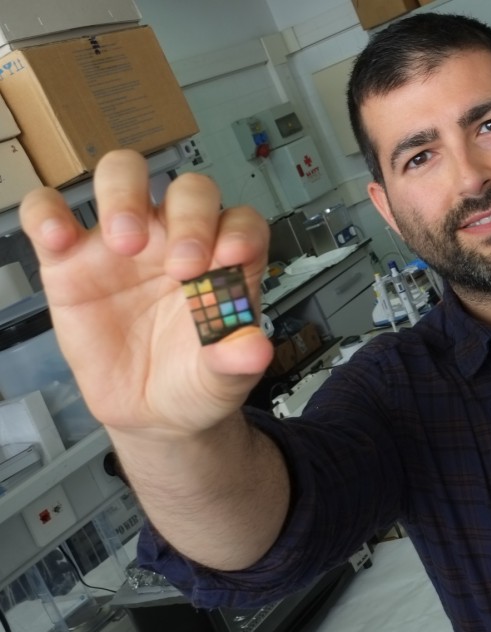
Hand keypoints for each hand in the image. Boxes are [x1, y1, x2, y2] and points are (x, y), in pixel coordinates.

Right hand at [19, 150, 272, 440]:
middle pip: (189, 191)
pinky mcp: (71, 259)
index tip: (232, 257)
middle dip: (191, 216)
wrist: (150, 409)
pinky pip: (49, 212)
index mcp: (224, 260)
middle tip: (183, 266)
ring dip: (124, 195)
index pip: (242, 222)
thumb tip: (256, 351)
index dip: (240, 230)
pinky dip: (46, 213)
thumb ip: (236, 360)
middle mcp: (178, 238)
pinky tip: (57, 238)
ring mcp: (125, 242)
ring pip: (124, 176)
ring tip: (125, 242)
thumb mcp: (223, 379)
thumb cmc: (195, 379)